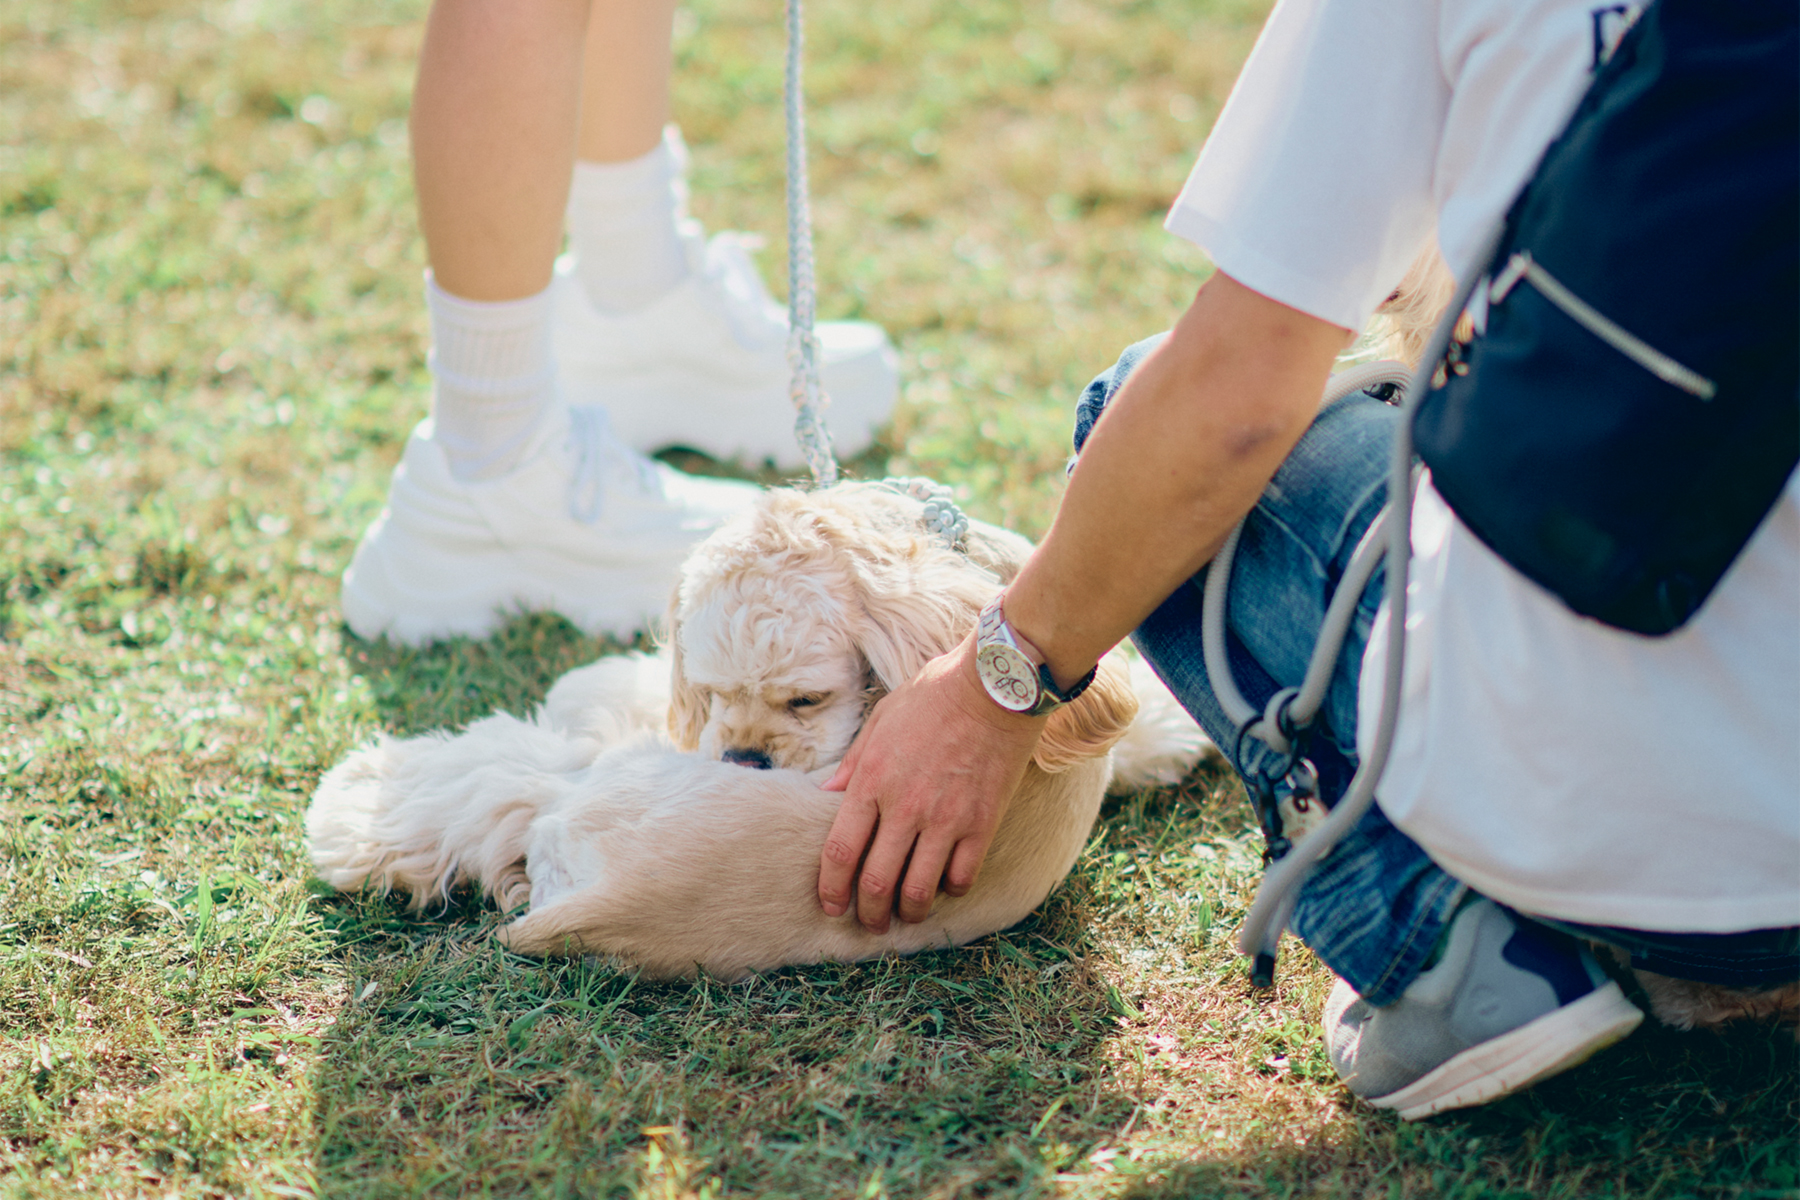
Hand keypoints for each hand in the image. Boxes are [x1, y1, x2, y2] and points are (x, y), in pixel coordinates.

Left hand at [817, 634, 1045, 931]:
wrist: (996, 688)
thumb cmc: (934, 696)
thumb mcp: (881, 720)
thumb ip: (854, 764)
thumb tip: (827, 796)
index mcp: (872, 780)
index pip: (840, 851)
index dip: (832, 888)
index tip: (832, 905)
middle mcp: (905, 807)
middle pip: (876, 881)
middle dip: (869, 913)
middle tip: (870, 924)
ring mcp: (946, 819)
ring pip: (919, 889)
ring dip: (909, 911)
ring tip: (906, 915)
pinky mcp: (982, 823)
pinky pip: (961, 876)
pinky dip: (950, 890)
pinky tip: (945, 885)